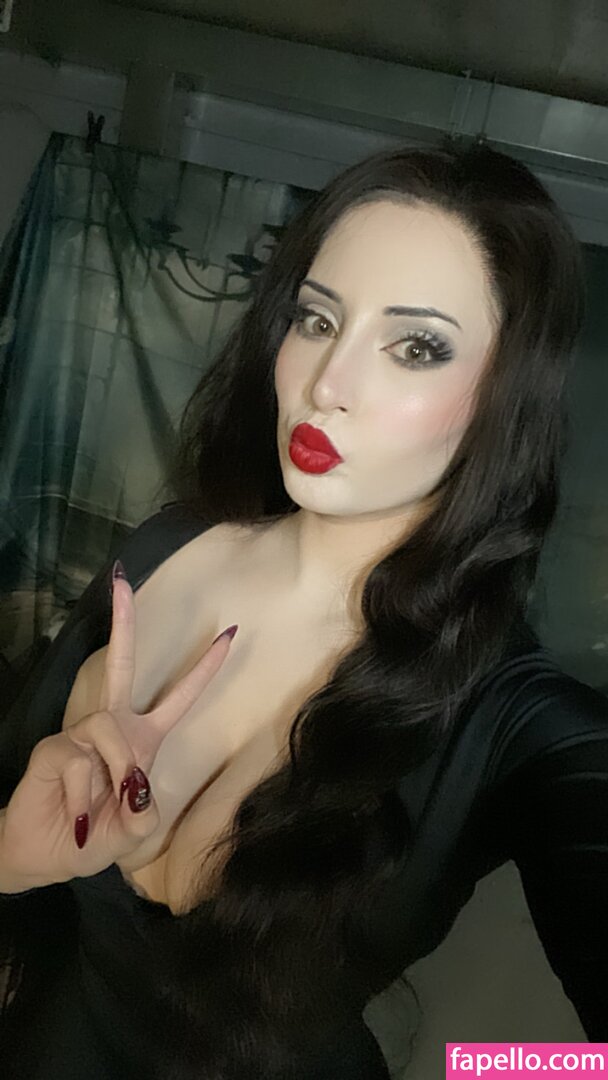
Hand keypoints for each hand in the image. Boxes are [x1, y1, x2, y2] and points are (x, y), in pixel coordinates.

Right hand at [0, 563, 236, 888]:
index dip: (205, 668)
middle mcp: (113, 727)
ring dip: (116, 770)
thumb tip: (135, 782)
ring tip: (102, 806)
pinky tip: (77, 814)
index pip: (179, 698)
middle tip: (121, 580)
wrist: (47, 856)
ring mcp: (81, 733)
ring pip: (108, 729)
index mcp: (143, 739)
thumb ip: (145, 813)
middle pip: (121, 665)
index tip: (229, 633)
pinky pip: (80, 761)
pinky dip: (83, 795)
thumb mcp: (133, 833)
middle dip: (124, 623)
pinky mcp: (54, 748)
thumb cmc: (95, 839)